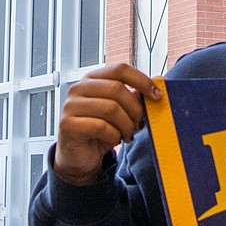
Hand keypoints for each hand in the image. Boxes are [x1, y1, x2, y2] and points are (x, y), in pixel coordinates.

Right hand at [52, 63, 160, 185]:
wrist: (79, 156)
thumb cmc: (101, 131)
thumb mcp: (121, 111)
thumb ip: (135, 96)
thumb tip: (158, 82)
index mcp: (92, 78)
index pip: (120, 69)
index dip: (142, 80)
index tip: (157, 95)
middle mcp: (78, 88)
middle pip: (117, 88)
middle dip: (135, 109)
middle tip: (138, 124)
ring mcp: (70, 105)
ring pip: (111, 108)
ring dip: (126, 125)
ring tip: (127, 134)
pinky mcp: (67, 124)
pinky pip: (100, 126)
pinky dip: (114, 136)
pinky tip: (113, 139)